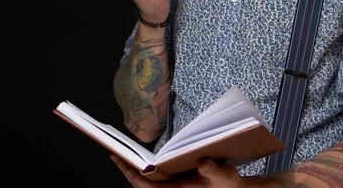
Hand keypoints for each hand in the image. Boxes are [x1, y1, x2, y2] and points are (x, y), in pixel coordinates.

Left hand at [111, 155, 251, 187]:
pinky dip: (146, 171)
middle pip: (143, 186)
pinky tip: (144, 161)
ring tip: (124, 158)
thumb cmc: (227, 183)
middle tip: (115, 157)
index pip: (149, 187)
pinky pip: (155, 180)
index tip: (122, 163)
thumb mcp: (224, 175)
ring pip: (148, 184)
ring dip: (135, 172)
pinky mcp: (176, 183)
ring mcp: (173, 187)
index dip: (134, 176)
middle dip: (128, 173)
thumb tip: (202, 163)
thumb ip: (213, 170)